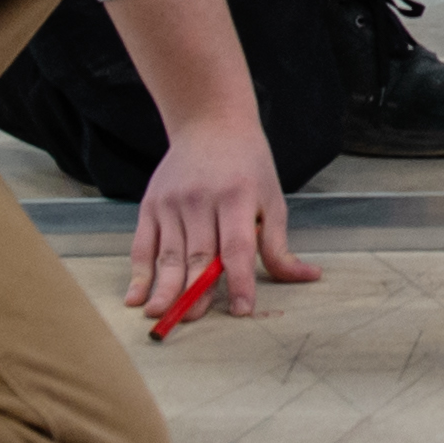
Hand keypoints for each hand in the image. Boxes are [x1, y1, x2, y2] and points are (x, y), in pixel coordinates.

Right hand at [125, 113, 315, 322]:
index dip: (239, 280)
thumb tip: (307, 276)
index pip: (237, 247)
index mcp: (237, 197)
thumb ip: (280, 244)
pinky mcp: (151, 205)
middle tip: (192, 319)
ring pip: (169, 253)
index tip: (242, 309)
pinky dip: (138, 272)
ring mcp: (172, 203)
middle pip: (198, 253)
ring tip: (160, 315)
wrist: (209, 123)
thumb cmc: (248, 165)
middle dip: (195, 290)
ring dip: (164, 287)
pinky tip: (136, 297)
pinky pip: (143, 245)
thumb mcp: (272, 198)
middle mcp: (201, 200)